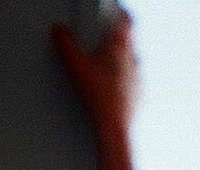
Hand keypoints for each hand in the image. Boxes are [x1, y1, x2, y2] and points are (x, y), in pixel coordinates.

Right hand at [50, 5, 141, 134]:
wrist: (113, 127)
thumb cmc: (98, 97)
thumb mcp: (73, 65)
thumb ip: (64, 43)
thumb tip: (59, 31)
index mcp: (120, 47)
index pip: (127, 20)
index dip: (121, 12)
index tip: (117, 10)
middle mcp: (133, 60)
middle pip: (129, 41)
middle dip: (117, 38)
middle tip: (104, 39)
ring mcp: (138, 79)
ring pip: (132, 61)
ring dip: (121, 60)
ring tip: (105, 65)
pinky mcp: (140, 96)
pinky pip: (133, 82)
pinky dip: (124, 80)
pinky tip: (111, 87)